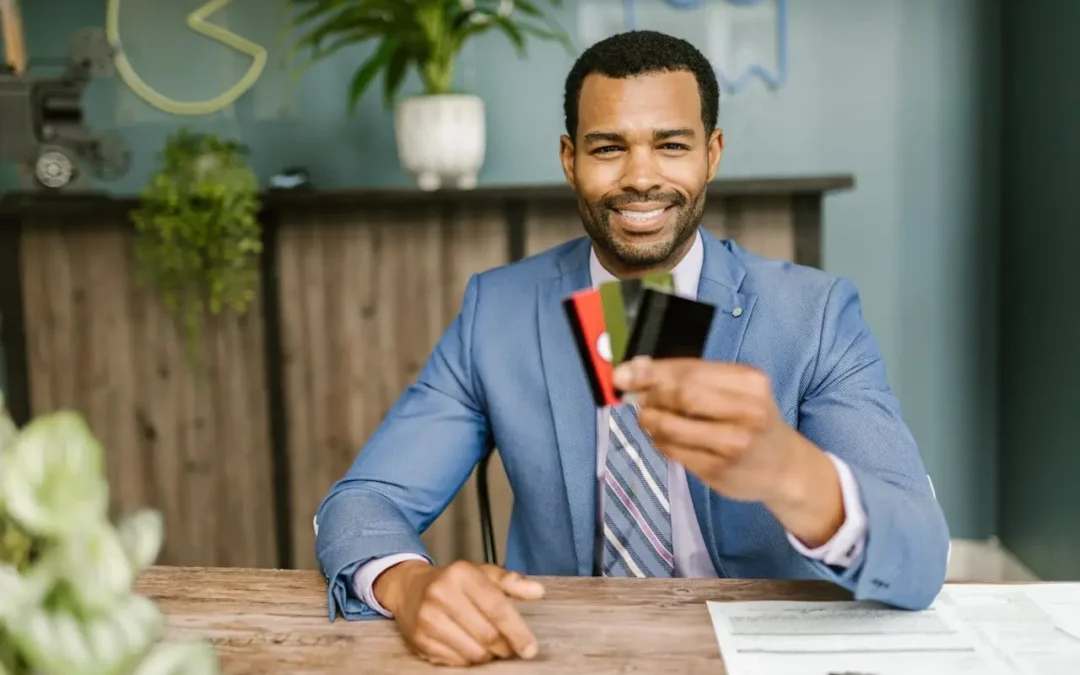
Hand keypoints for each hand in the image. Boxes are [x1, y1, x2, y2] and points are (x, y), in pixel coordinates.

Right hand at [373, 560, 544, 666]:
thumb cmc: (453, 582)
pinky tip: (469, 647)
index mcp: (461, 574)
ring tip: (489, 647)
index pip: (497, 608)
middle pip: (487, 635)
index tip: (530, 649)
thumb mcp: (482, 573)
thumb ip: (511, 581)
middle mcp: (442, 594)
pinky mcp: (420, 639)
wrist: (410, 589)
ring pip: (472, 652)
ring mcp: (428, 618)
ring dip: (487, 656)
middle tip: (508, 647)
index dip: (517, 632)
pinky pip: (455, 662)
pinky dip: (468, 659)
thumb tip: (537, 591)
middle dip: (504, 647)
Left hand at [612, 356, 844, 545]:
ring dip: (649, 421)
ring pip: (672, 426)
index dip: (650, 371)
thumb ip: (690, 378)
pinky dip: (659, 442)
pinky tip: (663, 438)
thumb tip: (634, 370)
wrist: (783, 466)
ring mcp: (733, 443)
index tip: (621, 374)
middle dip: (650, 396)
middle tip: (635, 399)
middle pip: (682, 395)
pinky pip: (674, 452)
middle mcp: (747, 411)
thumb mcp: (734, 390)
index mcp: (749, 382)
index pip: (689, 370)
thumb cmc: (751, 419)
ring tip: (647, 419)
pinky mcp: (719, 470)